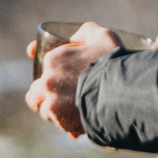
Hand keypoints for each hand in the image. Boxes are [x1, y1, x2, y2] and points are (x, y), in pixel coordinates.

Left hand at [26, 22, 157, 137]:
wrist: (122, 92)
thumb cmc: (113, 63)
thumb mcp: (103, 37)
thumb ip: (86, 32)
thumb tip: (76, 36)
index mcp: (53, 60)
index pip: (42, 67)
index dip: (48, 73)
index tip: (53, 78)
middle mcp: (47, 83)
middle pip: (35, 94)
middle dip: (45, 96)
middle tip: (59, 98)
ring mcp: (52, 104)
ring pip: (46, 111)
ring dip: (57, 111)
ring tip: (73, 111)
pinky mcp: (62, 122)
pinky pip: (61, 125)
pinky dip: (68, 124)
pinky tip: (80, 121)